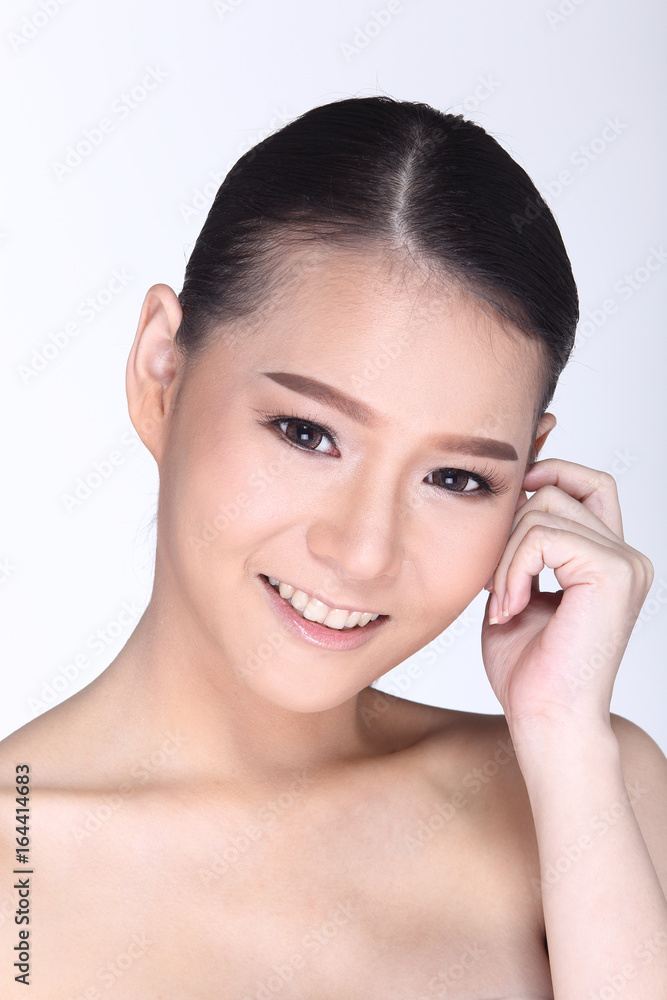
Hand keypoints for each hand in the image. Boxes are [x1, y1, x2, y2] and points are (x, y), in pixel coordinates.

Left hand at [481, 459, 653, 728]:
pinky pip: (543, 535)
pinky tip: (509, 606)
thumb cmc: (529, 670)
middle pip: (561, 488)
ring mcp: (626, 563)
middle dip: (514, 525)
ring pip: (546, 508)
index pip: (588, 484)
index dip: (547, 476)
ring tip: (503, 601)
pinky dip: (513, 567)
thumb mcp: (517, 590)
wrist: (545, 718)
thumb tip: (511, 497)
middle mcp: (627, 557)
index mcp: (610, 560)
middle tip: (497, 582)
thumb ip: (522, 547)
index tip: (507, 506)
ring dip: (508, 554)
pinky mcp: (612, 572)